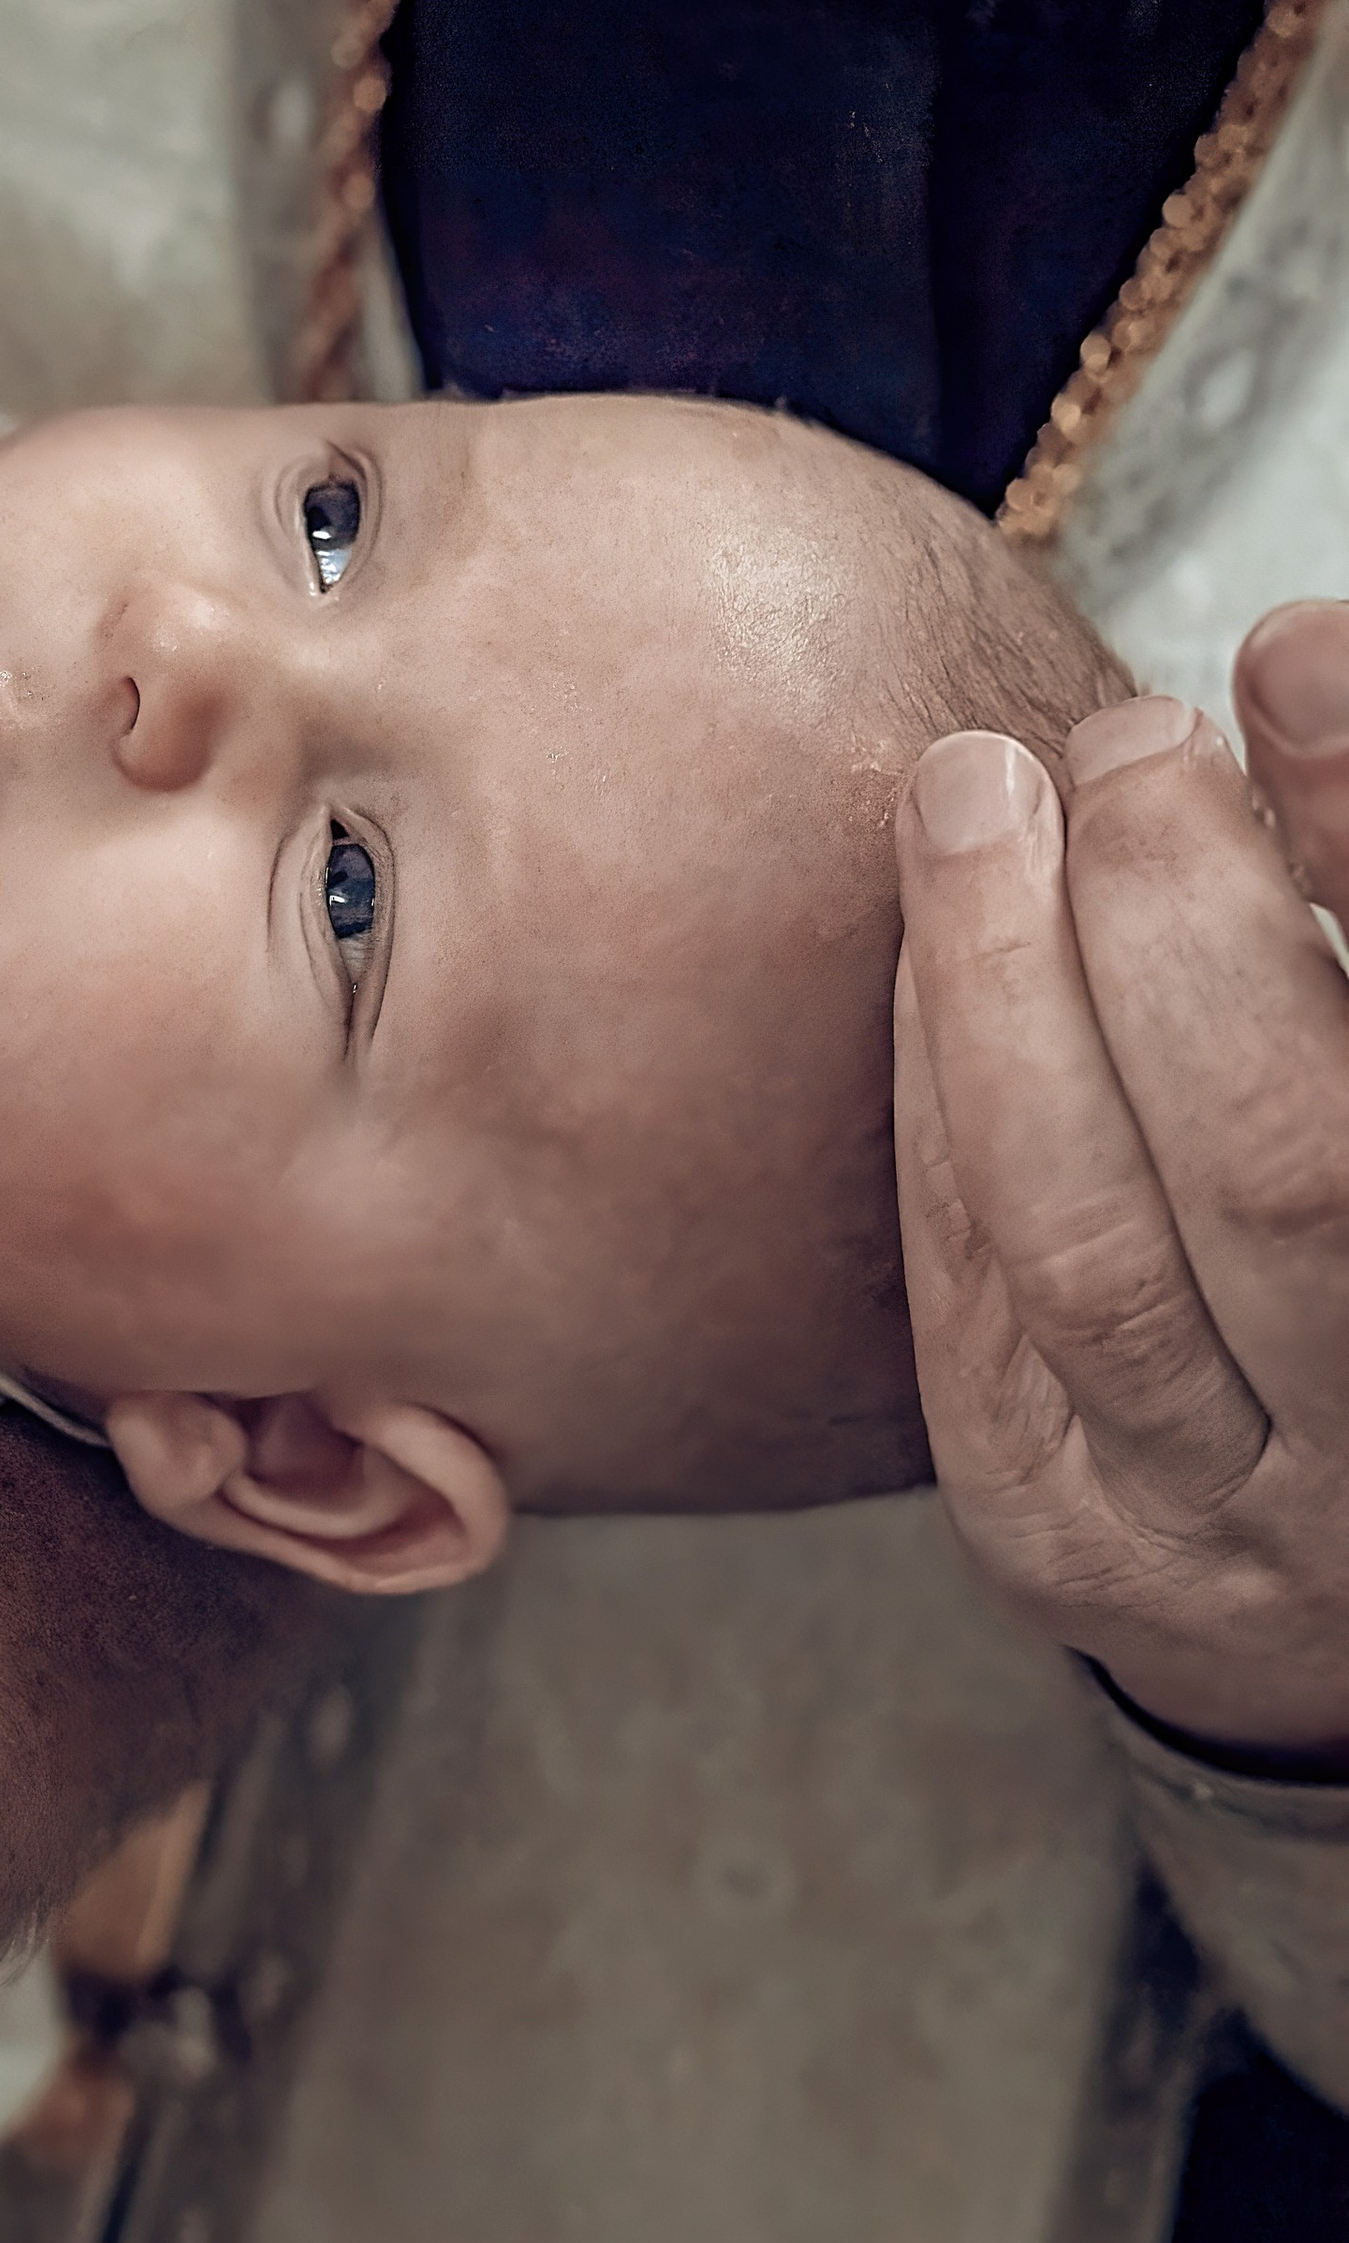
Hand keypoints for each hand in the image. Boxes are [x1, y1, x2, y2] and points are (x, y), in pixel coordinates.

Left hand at [895, 619, 1348, 1762]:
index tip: (1292, 652)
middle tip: (1133, 733)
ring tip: (982, 794)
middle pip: (1286, 1171)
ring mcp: (1246, 1524)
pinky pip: (973, 1302)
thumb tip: (1295, 672)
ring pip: (1091, 1248)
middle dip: (1180, 917)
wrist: (1344, 1590)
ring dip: (1006, 989)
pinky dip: (943, 1097)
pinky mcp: (1066, 1545)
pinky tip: (935, 945)